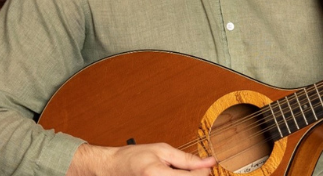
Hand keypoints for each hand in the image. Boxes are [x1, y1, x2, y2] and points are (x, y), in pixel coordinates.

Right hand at [68, 142, 215, 175]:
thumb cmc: (133, 158)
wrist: (112, 168)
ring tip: (177, 172)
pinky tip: (173, 175)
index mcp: (157, 175)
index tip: (208, 164)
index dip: (204, 171)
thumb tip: (209, 161)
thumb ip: (187, 159)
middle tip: (196, 169)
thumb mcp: (162, 150)